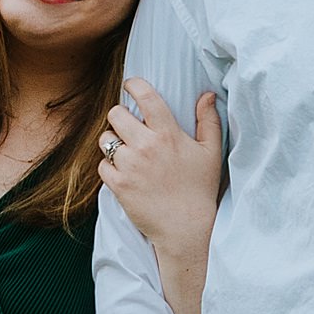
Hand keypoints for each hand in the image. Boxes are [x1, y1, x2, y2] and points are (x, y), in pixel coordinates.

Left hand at [99, 83, 221, 255]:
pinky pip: (102, 165)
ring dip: (113, 143)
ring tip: (126, 153)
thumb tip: (206, 94)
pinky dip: (109, 168)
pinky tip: (124, 174)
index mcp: (168, 134)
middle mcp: (146, 146)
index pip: (145, 96)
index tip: (130, 85)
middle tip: (128, 128)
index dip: (133, 85)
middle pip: (115, 114)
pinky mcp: (118, 185)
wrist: (186, 228)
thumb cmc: (200, 189)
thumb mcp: (211, 152)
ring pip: (105, 139)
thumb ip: (209, 120)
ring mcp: (130, 165)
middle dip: (120, 117)